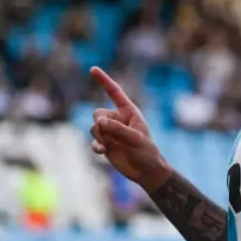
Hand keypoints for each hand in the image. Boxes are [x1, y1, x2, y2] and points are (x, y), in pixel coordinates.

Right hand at [89, 67, 170, 190]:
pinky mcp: (105, 144)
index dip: (104, 81)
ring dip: (101, 137)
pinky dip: (96, 146)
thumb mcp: (136, 139)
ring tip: (114, 146)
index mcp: (129, 112)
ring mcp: (110, 132)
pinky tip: (102, 152)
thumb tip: (98, 123)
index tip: (93, 69)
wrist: (146, 172)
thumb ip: (117, 129)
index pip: (114, 92)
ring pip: (93, 128)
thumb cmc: (147, 153)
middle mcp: (117, 119)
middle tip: (113, 135)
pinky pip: (93, 140)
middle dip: (101, 124)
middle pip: (97, 113)